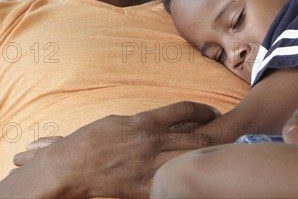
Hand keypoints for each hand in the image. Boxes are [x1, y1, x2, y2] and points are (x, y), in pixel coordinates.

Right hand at [11, 102, 219, 197]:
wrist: (71, 167)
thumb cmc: (91, 141)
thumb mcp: (120, 121)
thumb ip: (144, 122)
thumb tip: (162, 122)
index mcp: (145, 122)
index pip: (185, 110)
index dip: (204, 109)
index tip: (213, 112)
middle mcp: (152, 142)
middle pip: (196, 137)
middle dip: (215, 135)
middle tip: (226, 134)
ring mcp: (150, 167)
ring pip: (189, 159)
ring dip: (205, 156)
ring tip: (217, 154)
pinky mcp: (145, 187)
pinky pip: (172, 182)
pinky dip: (184, 178)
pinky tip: (192, 176)